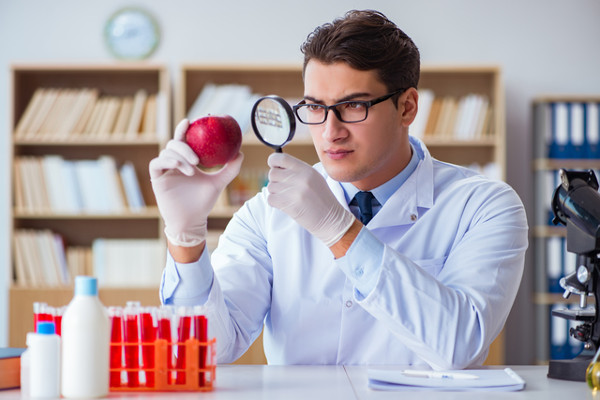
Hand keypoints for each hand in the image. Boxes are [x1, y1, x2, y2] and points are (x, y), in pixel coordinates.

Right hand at [149, 119, 243, 246]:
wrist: (193, 220)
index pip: (183, 140)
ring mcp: (164, 171)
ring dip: (180, 158)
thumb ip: (230, 169)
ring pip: (166, 153)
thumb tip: (240, 153)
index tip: (191, 121)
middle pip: (173, 144)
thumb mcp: (219, 183)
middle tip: (197, 159)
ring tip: (192, 170)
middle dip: (184, 146)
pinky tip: (179, 167)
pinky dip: (167, 162)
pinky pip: (156, 164)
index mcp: (185, 160)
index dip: (184, 129)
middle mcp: (173, 163)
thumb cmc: (203, 202)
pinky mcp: (156, 179)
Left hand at [267, 153, 354, 246]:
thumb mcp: (314, 178)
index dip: (273, 161)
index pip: (280, 158)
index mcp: (306, 169)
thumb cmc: (322, 199)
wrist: (332, 219)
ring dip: (276, 193)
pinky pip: (270, 199)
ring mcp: (295, 192)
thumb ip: (297, 170)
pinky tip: (287, 205)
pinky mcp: (290, 205)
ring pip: (271, 187)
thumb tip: (275, 166)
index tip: (274, 167)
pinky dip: (275, 203)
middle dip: (276, 181)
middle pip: (272, 173)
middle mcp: (300, 178)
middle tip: (286, 188)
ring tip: (290, 198)